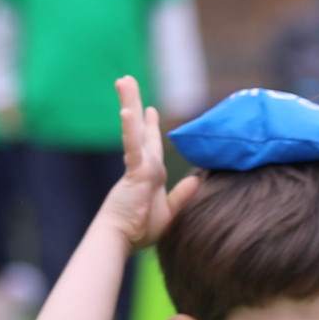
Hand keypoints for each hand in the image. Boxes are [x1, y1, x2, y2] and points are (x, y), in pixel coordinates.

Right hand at [104, 73, 197, 248]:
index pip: (150, 144)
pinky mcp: (135, 172)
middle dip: (134, 104)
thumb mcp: (169, 212)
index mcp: (149, 174)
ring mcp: (138, 166)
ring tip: (123, 81)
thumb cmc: (140, 229)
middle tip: (127, 82)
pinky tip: (128, 111)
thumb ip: (182, 195)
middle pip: (140, 129)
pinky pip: (133, 147)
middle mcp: (143, 165)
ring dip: (129, 103)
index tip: (149, 111)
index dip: (149, 127)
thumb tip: (197, 179)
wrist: (121, 238)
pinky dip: (130, 129)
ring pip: (133, 129)